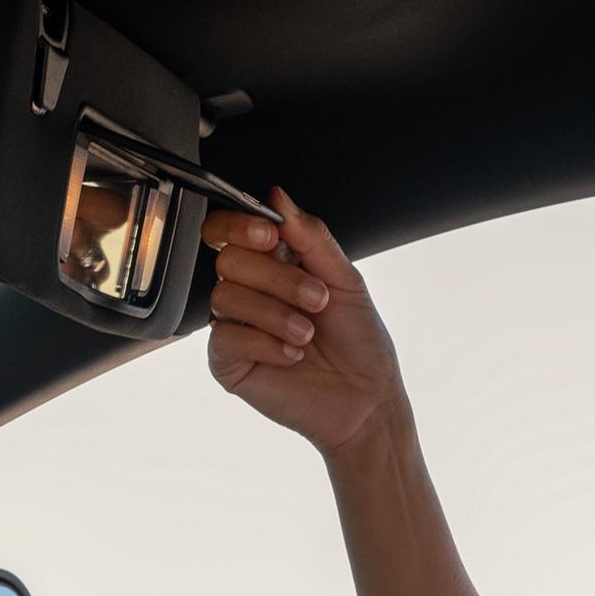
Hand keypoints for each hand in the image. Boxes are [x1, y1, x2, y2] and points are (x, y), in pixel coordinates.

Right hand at [202, 183, 410, 460]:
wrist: (369, 399)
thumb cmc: (361, 344)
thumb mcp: (347, 282)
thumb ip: (312, 237)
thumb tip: (279, 196)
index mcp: (273, 265)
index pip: (229, 229)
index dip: (241, 226)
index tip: (271, 236)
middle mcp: (249, 291)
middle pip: (229, 259)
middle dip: (278, 278)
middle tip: (317, 300)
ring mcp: (235, 326)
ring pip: (226, 296)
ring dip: (277, 313)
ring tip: (308, 334)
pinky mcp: (228, 361)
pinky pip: (225, 337)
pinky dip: (266, 343)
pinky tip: (292, 356)